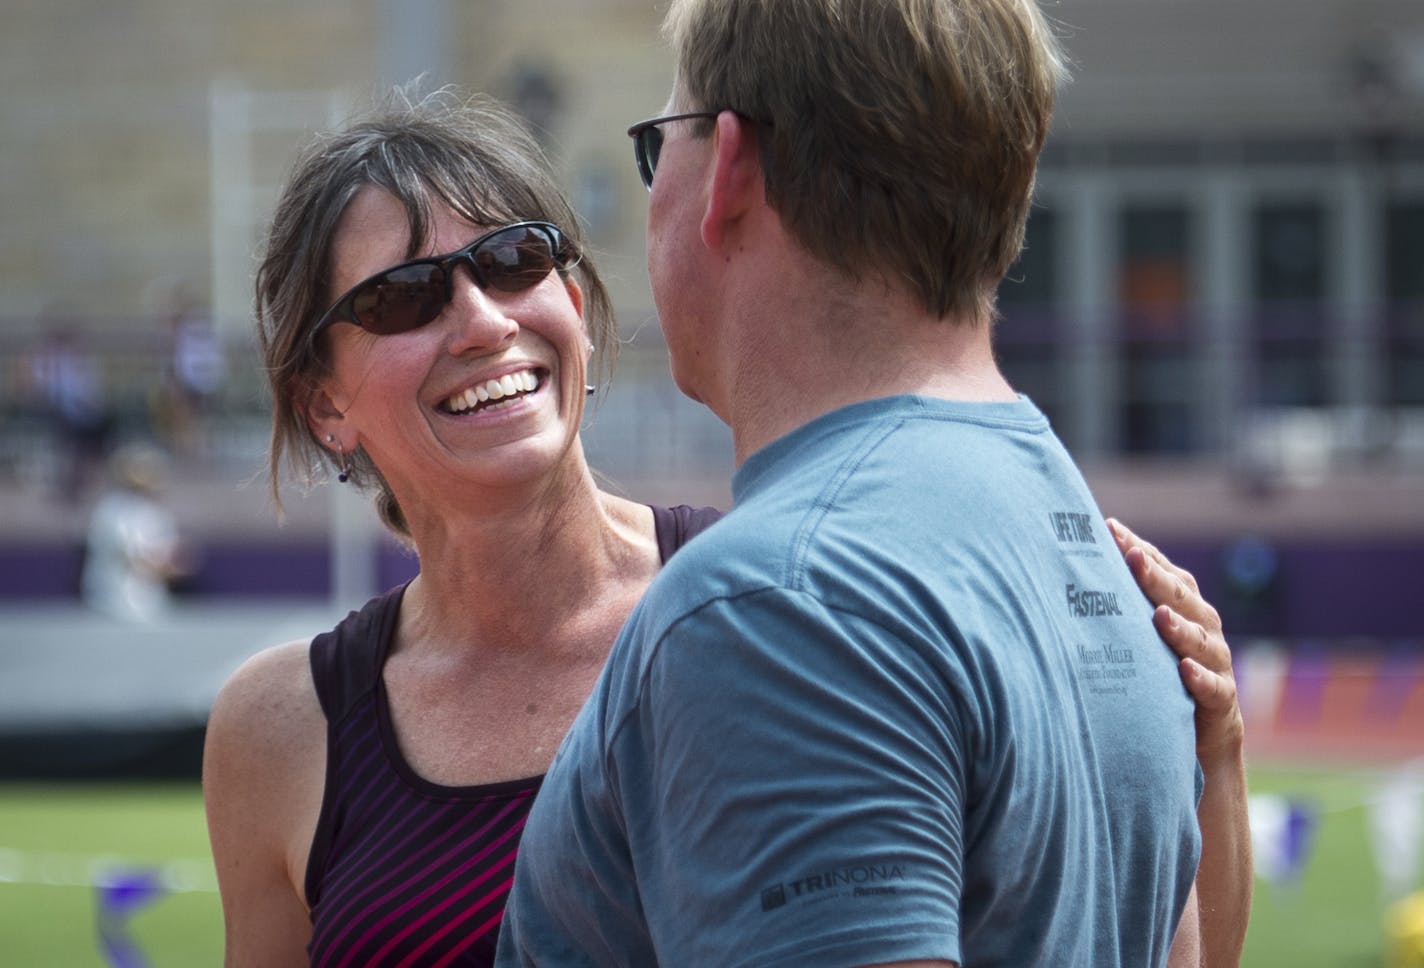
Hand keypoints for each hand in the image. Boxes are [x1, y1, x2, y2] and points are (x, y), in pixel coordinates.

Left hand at [1107, 518, 1244, 762]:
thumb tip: (1070, 568)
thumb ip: (1119, 605)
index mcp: (1183, 605)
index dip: (1138, 549)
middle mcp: (1202, 626)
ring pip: (1199, 640)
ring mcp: (1215, 661)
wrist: (1202, 731)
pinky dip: (1200, 678)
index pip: (1162, 570)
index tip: (1108, 529)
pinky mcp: (1220, 699)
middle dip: (1156, 577)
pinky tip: (1184, 670)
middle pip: (1181, 597)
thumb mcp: (1140, 636)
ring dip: (1179, 628)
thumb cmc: (1160, 671)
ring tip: (1159, 615)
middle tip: (1132, 558)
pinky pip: (1213, 687)